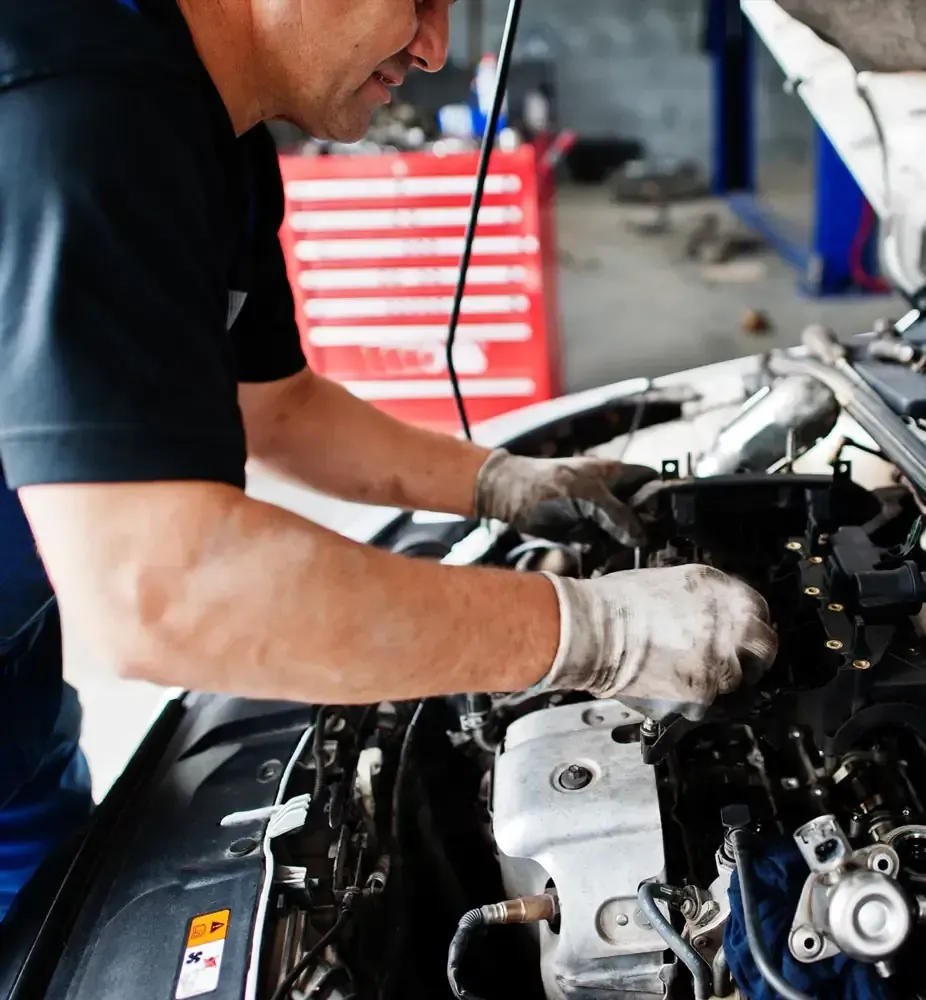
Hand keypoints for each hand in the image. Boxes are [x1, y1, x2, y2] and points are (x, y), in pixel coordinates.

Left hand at [474, 449, 658, 546]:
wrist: (505, 496)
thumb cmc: (543, 483)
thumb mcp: (584, 494)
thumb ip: (614, 513)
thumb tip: (641, 536)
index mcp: (617, 475)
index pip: (653, 482)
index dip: (665, 498)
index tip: (673, 521)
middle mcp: (611, 496)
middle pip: (642, 515)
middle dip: (646, 533)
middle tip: (649, 551)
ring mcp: (598, 517)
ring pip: (624, 536)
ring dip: (624, 550)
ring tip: (621, 561)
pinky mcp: (584, 535)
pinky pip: (603, 549)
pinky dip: (605, 559)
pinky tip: (603, 567)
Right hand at [537, 565, 777, 720]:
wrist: (591, 629)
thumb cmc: (616, 603)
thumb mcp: (673, 583)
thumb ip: (706, 602)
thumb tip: (717, 618)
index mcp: (724, 592)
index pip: (761, 614)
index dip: (749, 628)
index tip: (741, 637)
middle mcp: (731, 625)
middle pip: (763, 650)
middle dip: (750, 659)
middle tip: (727, 663)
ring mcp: (719, 662)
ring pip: (734, 682)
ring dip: (715, 681)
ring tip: (680, 672)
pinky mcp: (701, 695)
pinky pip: (706, 705)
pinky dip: (689, 702)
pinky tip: (666, 684)